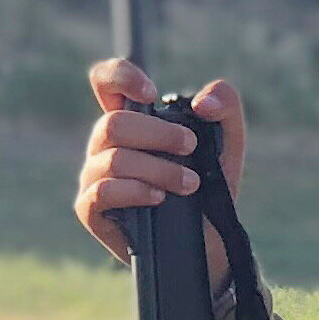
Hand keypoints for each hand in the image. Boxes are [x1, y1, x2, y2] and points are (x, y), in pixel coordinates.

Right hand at [77, 61, 247, 272]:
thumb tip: (203, 102)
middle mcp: (105, 146)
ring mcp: (94, 177)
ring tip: (190, 183)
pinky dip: (135, 191)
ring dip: (158, 168)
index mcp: (130, 121)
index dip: (120, 76)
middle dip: (159, 133)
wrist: (209, 242)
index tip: (152, 93)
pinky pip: (102, 191)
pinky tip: (159, 197)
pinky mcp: (91, 210)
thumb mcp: (227, 143)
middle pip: (114, 123)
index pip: (105, 82)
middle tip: (191, 147)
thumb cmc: (210, 187)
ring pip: (114, 159)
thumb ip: (225, 106)